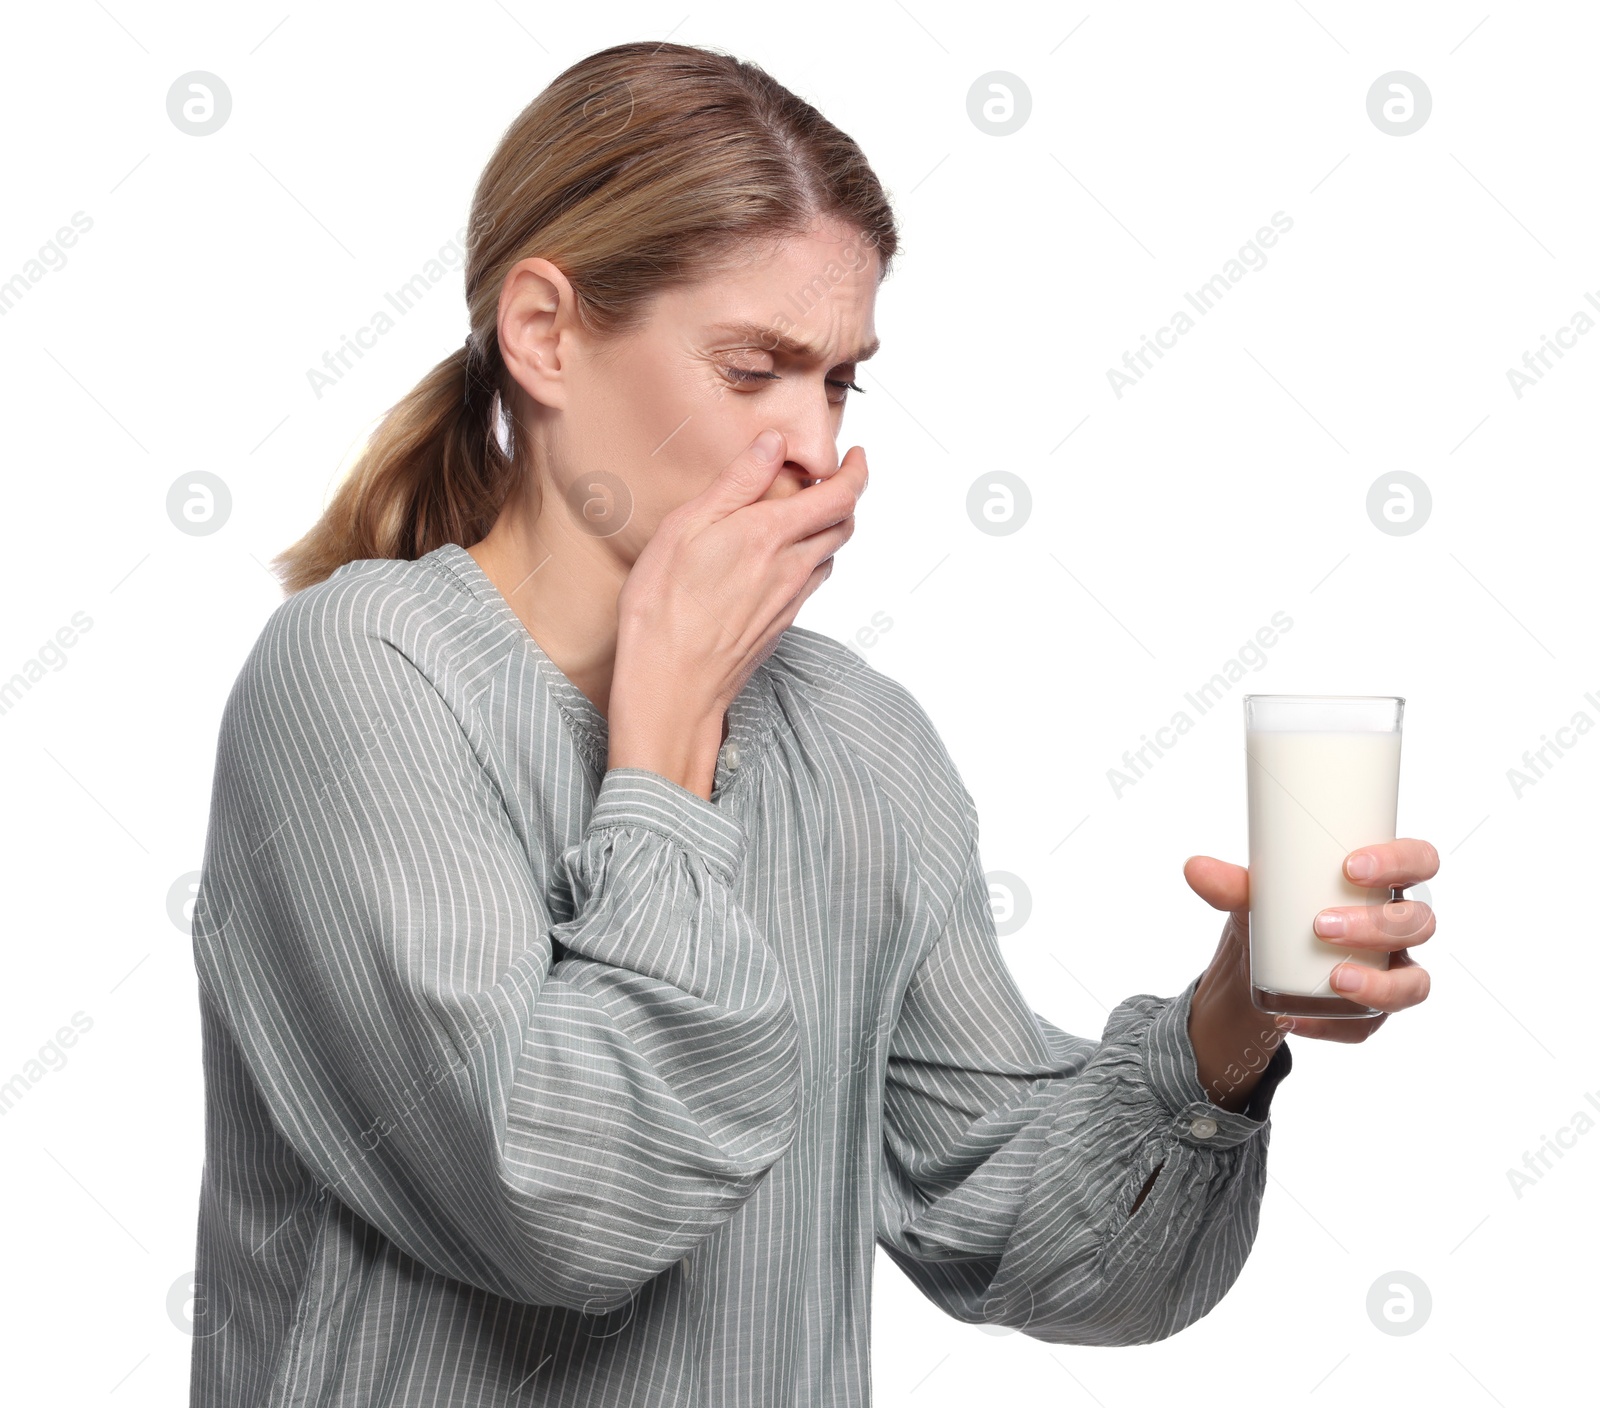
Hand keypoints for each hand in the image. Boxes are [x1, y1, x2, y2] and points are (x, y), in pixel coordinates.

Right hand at [608, 428, 865, 793]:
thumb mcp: (686, 527)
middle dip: (846, 496)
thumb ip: (737, 483)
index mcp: (772, 534)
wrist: (672, 683)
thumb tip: (773, 443)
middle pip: (845, 525)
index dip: (857, 472)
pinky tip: (782, 558)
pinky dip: (810, 559)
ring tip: (805, 514)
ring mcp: (792, 600)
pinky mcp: (783, 624)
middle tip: (831, 478)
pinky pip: (812, 582)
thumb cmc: (665, 606)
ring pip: (830, 555)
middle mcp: (793, 567)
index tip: (856, 456)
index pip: (841, 496)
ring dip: (828, 529)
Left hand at [1184, 839, 1437, 1044]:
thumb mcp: (1251, 898)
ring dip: (1378, 983)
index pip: (1418, 861)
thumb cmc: (1273, 915)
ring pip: (1413, 981)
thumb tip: (1194, 869)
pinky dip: (1336, 1026)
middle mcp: (1396, 926)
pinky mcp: (1374, 1011)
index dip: (1402, 861)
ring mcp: (1393, 970)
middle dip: (1376, 925)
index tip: (1352, 867)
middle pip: (1417, 923)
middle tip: (1323, 925)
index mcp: (1381, 883)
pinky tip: (1300, 1021)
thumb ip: (1229, 885)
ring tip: (1335, 978)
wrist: (1255, 969)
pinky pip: (1371, 1025)